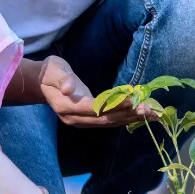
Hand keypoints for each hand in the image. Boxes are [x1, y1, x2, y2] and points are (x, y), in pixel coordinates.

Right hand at [38, 57, 153, 127]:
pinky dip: (127, 117)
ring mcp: (83, 121)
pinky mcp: (90, 119)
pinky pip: (110, 120)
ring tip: (151, 114)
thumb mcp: (54, 71)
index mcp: (66, 107)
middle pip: (105, 119)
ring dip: (131, 118)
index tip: (132, 100)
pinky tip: (142, 115)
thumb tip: (68, 88)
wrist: (42, 84)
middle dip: (128, 114)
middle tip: (148, 109)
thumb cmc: (50, 73)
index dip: (113, 105)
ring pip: (110, 122)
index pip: (94, 108)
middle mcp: (76, 119)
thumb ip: (62, 80)